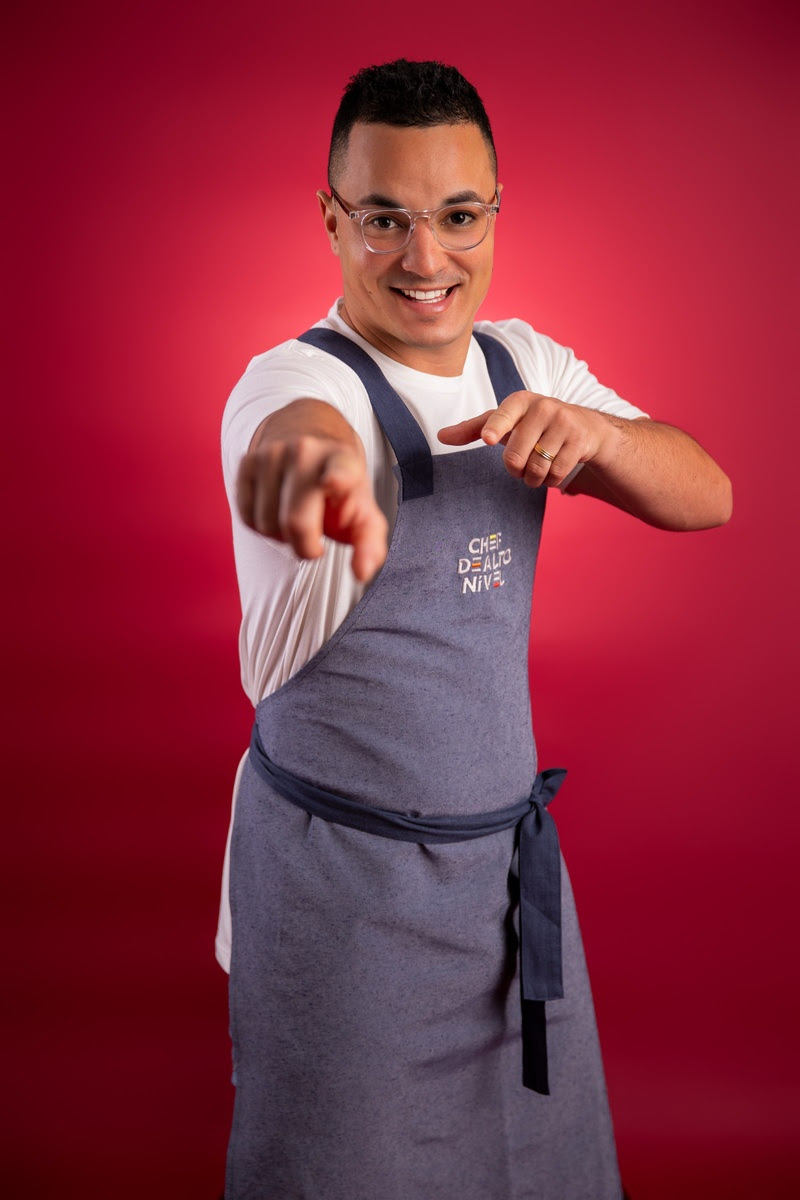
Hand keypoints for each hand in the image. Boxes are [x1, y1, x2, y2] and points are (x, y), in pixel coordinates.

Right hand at [236, 401, 388, 580]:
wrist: (307, 435)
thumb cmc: (338, 487)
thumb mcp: (362, 508)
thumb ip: (369, 543)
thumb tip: (362, 572)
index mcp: (342, 460)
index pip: (341, 470)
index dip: (337, 479)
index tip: (332, 483)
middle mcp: (306, 451)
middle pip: (295, 521)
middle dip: (305, 546)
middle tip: (315, 542)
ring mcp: (272, 454)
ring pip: (267, 524)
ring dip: (282, 536)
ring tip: (296, 519)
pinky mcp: (247, 462)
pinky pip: (248, 517)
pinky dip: (262, 527)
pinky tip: (276, 512)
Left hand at [438, 391, 617, 487]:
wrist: (584, 426)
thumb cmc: (534, 424)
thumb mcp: (506, 422)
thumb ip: (474, 429)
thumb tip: (441, 436)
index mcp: (519, 400)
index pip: (502, 416)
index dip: (495, 428)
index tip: (488, 439)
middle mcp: (542, 406)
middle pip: (515, 456)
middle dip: (515, 470)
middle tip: (521, 465)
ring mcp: (563, 422)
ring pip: (537, 468)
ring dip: (533, 478)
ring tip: (537, 468)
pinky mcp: (579, 440)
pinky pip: (556, 474)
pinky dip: (550, 481)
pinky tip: (553, 469)